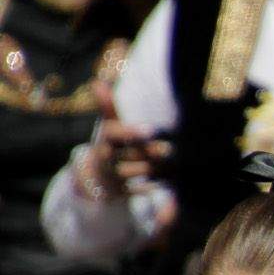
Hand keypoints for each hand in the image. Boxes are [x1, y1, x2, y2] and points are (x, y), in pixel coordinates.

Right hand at [79, 84, 170, 198]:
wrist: (96, 177)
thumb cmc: (110, 145)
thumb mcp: (108, 128)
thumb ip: (108, 108)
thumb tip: (97, 82)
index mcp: (103, 140)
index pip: (114, 134)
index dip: (131, 132)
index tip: (150, 129)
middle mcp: (106, 159)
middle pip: (131, 154)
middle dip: (151, 151)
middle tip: (169, 148)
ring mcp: (114, 176)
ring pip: (139, 171)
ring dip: (158, 168)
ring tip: (175, 162)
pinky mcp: (122, 193)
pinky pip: (141, 190)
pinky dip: (153, 186)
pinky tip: (167, 182)